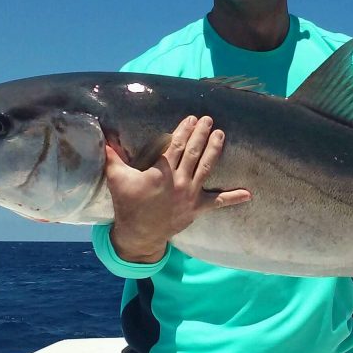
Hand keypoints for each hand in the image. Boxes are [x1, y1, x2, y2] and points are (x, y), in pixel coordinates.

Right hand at [104, 115, 250, 262]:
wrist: (140, 234)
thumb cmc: (128, 204)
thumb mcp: (117, 178)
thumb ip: (113, 156)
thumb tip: (104, 135)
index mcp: (161, 171)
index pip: (176, 145)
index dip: (184, 130)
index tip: (191, 119)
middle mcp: (179, 180)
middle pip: (194, 152)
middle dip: (202, 134)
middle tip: (208, 120)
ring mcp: (190, 194)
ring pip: (206, 167)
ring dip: (215, 149)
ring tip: (221, 134)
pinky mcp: (197, 208)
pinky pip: (218, 202)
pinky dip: (233, 198)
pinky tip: (248, 194)